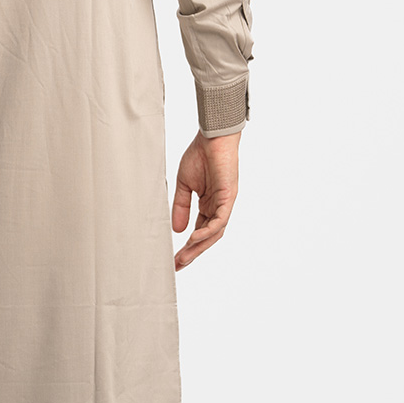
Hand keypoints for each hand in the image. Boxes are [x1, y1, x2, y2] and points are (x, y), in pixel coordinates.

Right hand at [171, 129, 240, 269]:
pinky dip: (208, 231)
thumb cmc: (200, 155)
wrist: (211, 137)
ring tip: (184, 257)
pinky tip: (195, 238)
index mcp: (208, 204)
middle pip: (207, 237)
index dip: (188, 245)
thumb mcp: (184, 185)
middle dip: (193, 252)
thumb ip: (181, 207)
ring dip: (199, 246)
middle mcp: (218, 207)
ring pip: (214, 232)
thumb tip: (177, 229)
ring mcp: (224, 203)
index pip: (199, 230)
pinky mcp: (228, 197)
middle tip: (178, 265)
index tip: (175, 259)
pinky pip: (219, 220)